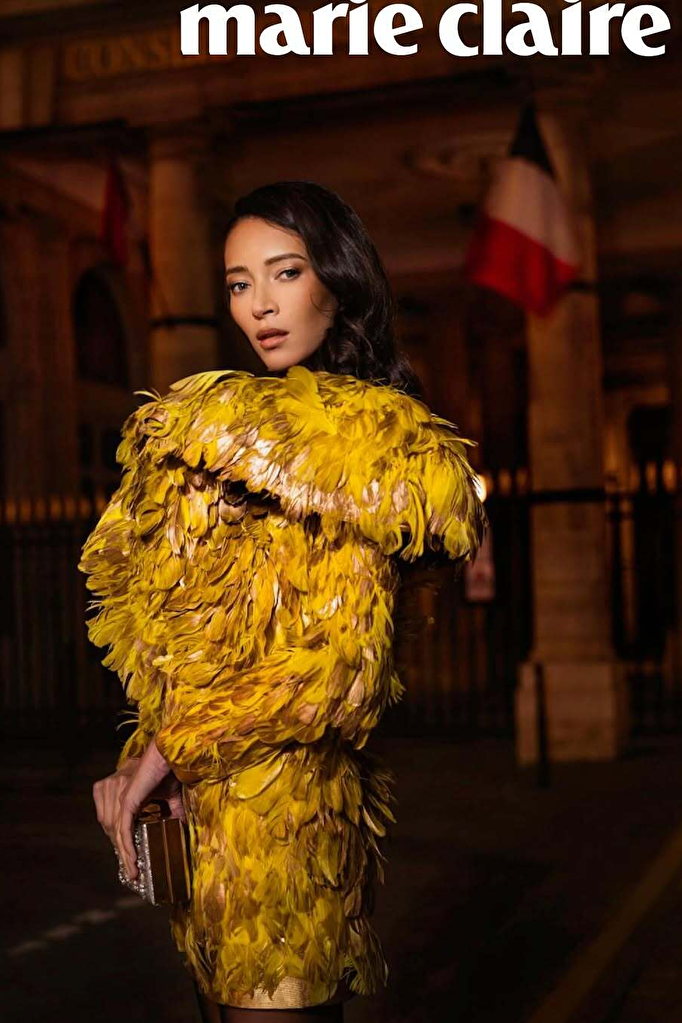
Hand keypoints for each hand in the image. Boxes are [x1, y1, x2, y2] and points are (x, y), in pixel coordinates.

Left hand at [93, 740, 175, 881]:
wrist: (168, 754)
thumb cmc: (169, 770)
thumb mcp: (170, 796)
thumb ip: (173, 811)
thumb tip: (182, 827)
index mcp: (121, 793)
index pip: (115, 824)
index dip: (121, 844)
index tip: (129, 862)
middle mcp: (115, 794)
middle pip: (113, 831)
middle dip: (122, 854)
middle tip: (132, 872)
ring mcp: (119, 797)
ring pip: (117, 833)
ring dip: (124, 855)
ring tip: (133, 871)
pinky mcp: (127, 800)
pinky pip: (123, 828)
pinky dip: (126, 846)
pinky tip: (131, 860)